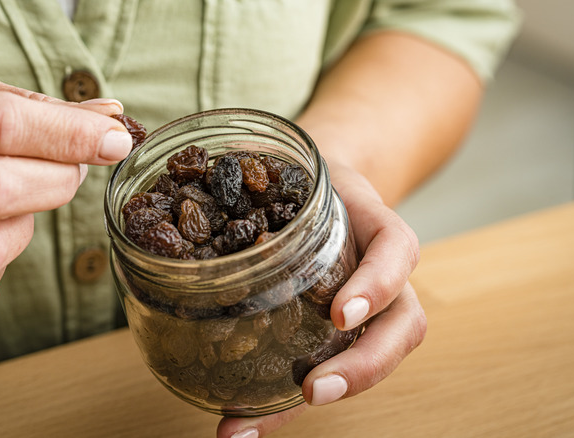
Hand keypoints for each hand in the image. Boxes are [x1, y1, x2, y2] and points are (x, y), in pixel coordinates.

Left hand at [217, 162, 426, 437]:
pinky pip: (321, 371)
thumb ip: (253, 152)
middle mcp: (381, 276)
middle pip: (401, 328)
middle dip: (363, 366)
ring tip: (248, 427)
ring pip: (365, 363)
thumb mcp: (295, 154)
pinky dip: (281, 407)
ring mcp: (366, 308)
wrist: (329, 182)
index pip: (396, 254)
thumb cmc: (309, 170)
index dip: (376, 285)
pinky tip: (236, 425)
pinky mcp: (331, 333)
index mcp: (377, 228)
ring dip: (315, 401)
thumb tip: (173, 149)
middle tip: (313, 390)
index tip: (338, 311)